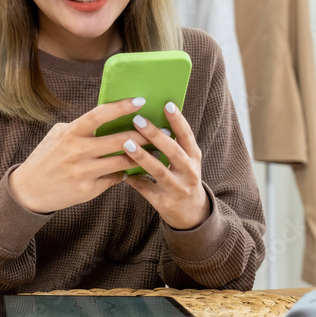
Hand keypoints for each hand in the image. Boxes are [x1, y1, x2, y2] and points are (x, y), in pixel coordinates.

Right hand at [9, 98, 150, 213]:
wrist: (29, 190)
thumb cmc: (45, 158)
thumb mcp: (57, 136)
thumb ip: (80, 127)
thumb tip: (105, 117)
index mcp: (70, 133)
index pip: (99, 115)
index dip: (121, 107)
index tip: (140, 101)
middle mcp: (78, 152)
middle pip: (119, 140)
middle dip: (144, 135)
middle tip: (162, 130)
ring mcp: (84, 172)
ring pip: (122, 162)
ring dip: (142, 156)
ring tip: (157, 151)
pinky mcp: (88, 190)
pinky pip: (114, 178)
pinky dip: (125, 172)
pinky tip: (134, 169)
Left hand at [121, 102, 209, 229]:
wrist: (190, 212)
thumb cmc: (181, 176)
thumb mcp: (184, 160)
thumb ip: (171, 143)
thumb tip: (147, 118)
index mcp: (194, 156)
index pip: (186, 135)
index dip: (178, 120)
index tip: (166, 104)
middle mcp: (189, 172)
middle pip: (173, 151)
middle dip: (155, 135)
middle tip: (137, 120)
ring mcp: (178, 188)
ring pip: (159, 171)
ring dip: (142, 156)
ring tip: (126, 143)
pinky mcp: (164, 202)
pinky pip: (145, 188)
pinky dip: (133, 179)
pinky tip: (121, 171)